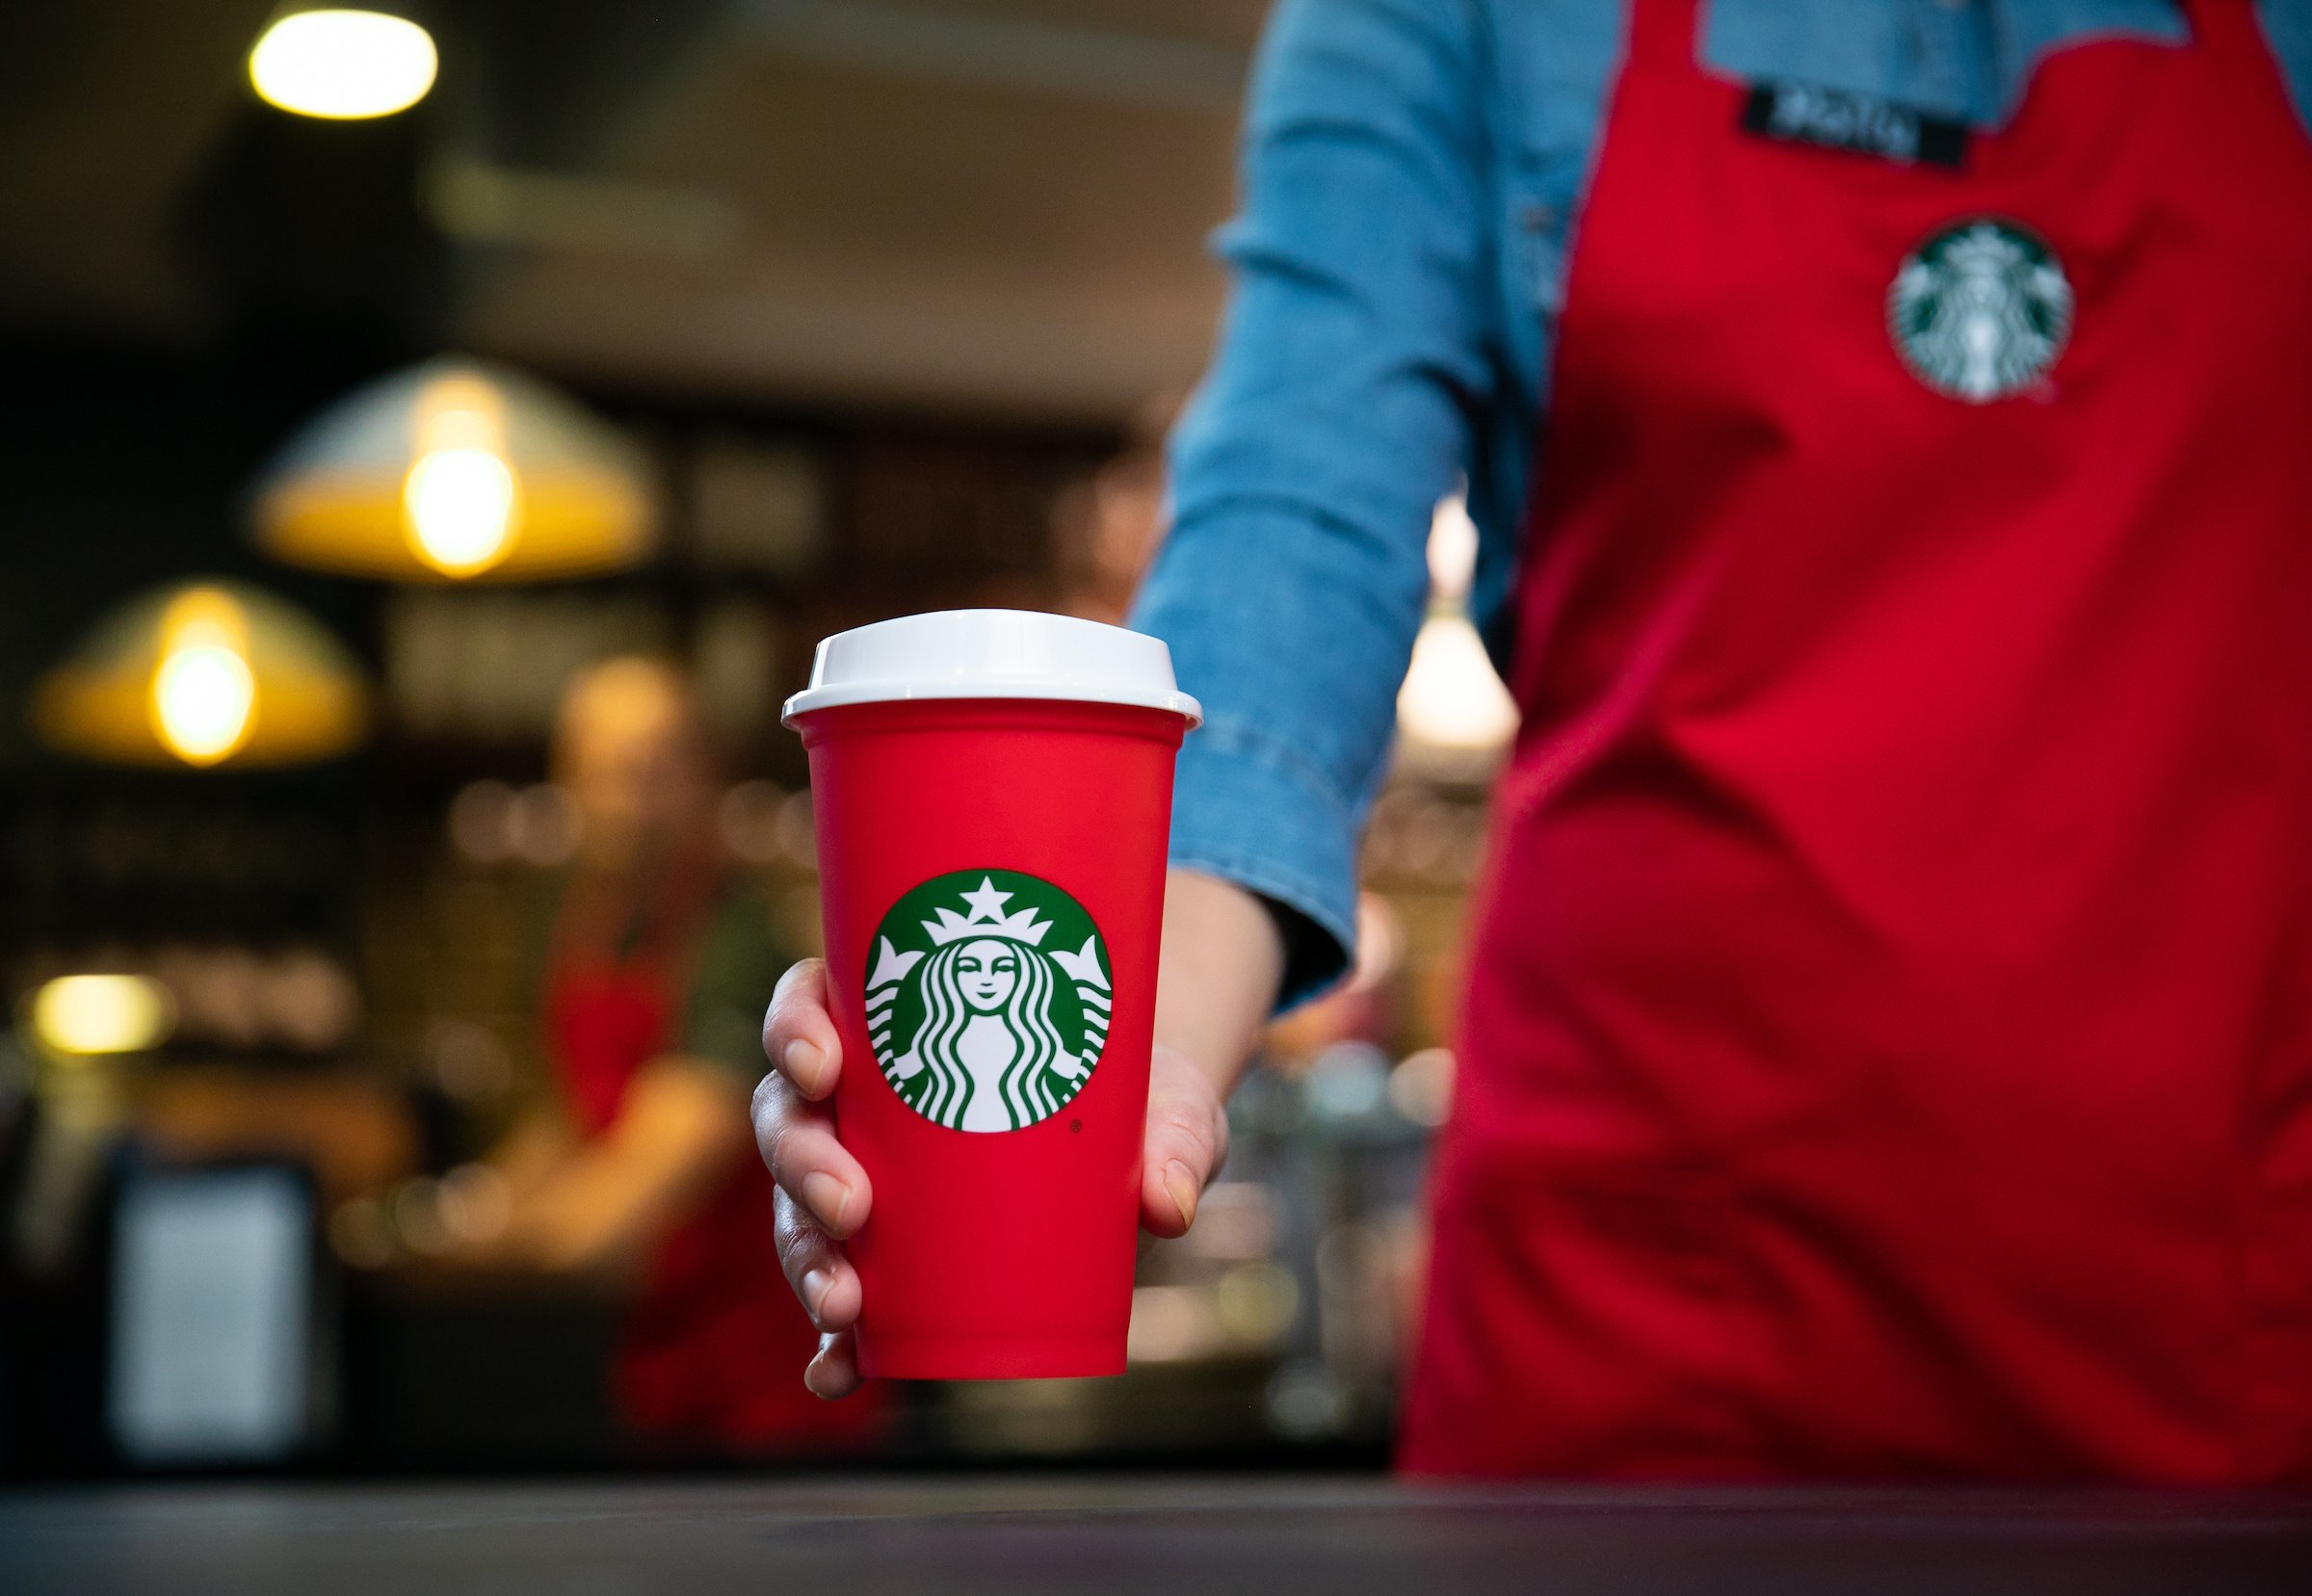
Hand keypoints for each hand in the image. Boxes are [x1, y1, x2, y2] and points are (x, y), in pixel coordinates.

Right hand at [754, 958, 1229, 1398]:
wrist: (1147, 1137)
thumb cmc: (1136, 1088)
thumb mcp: (1164, 1102)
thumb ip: (1176, 1140)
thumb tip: (1166, 1204)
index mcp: (896, 1023)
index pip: (811, 1006)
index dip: (795, 1029)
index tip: (823, 1064)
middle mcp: (863, 1099)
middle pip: (793, 1118)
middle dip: (804, 1165)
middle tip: (849, 1204)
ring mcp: (869, 1177)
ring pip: (800, 1209)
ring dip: (807, 1255)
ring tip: (845, 1301)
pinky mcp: (893, 1257)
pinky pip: (843, 1293)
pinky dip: (830, 1342)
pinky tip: (835, 1372)